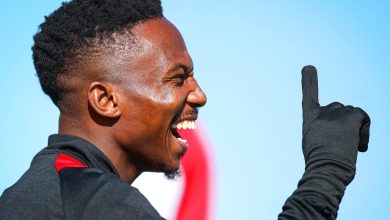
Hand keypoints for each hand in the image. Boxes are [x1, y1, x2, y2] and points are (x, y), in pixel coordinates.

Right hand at [278, 66, 370, 218]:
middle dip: (343, 122)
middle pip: (339, 108)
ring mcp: (335, 113)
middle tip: (342, 143)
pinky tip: (360, 146)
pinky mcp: (350, 116)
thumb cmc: (320, 161)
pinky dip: (365, 131)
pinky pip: (363, 117)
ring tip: (350, 147)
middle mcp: (321, 112)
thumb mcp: (315, 142)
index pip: (309, 95)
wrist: (326, 169)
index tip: (308, 68)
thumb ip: (324, 128)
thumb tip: (346, 122)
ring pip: (353, 113)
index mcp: (309, 118)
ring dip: (355, 128)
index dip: (309, 81)